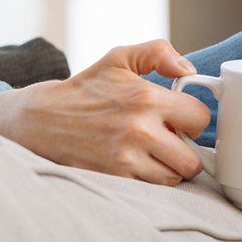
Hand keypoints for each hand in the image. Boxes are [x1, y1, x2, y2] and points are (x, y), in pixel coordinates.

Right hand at [0, 39, 210, 184]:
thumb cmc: (86, 89)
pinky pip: (152, 188)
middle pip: (193, 159)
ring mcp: (126, 158)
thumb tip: (188, 70)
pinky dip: (151, 179)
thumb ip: (159, 53)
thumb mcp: (120, 59)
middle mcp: (140, 130)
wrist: (41, 120)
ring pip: (175, 177)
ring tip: (154, 152)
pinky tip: (139, 164)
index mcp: (147, 98)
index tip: (181, 119)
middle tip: (172, 141)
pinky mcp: (114, 178)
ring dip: (170, 167)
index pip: (200, 118)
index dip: (194, 119)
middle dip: (187, 150)